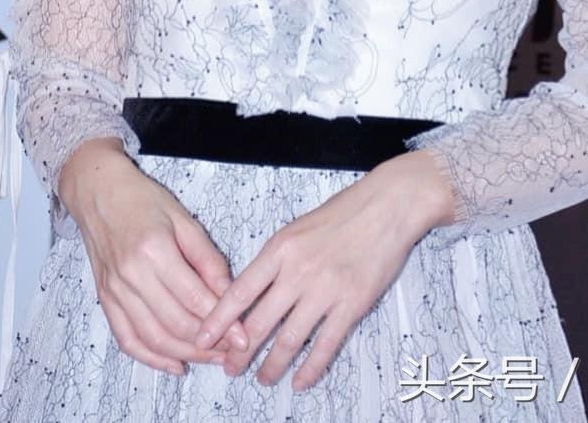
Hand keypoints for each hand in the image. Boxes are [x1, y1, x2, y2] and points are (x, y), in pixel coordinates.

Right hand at [61, 140, 249, 374]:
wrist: (98, 193)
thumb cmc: (143, 201)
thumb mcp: (183, 219)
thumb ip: (207, 258)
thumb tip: (229, 293)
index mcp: (155, 250)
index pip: (194, 298)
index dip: (222, 322)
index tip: (243, 337)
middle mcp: (132, 275)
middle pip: (175, 324)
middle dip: (208, 344)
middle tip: (232, 352)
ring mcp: (115, 291)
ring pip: (154, 338)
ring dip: (185, 355)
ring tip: (211, 358)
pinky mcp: (105, 301)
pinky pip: (128, 340)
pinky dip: (152, 359)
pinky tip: (175, 365)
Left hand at [191, 150, 451, 391]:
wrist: (386, 206)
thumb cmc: (342, 213)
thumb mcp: (297, 228)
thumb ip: (276, 259)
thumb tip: (254, 291)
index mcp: (280, 249)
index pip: (240, 291)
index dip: (218, 320)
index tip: (202, 339)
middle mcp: (297, 271)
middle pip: (259, 321)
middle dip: (240, 351)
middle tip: (229, 368)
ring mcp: (325, 290)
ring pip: (289, 339)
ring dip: (273, 365)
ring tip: (263, 379)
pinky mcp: (352, 304)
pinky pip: (325, 344)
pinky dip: (311, 367)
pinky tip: (301, 381)